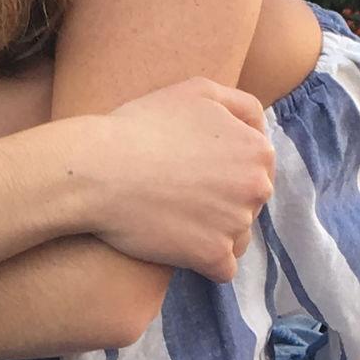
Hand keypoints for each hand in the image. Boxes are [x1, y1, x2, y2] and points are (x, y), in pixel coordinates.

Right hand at [87, 80, 274, 281]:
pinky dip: (204, 262)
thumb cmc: (142, 125)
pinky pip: (222, 269)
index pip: (257, 167)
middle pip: (250, 202)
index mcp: (257, 150)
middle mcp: (257, 188)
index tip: (192, 168)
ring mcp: (237, 224)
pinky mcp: (212, 257)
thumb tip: (261, 131)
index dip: (224, 167)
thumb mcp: (197, 91)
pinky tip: (177, 245)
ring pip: (237, 236)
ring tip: (175, 217)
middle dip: (224, 200)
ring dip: (214, 232)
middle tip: (180, 192)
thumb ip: (241, 106)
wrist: (98, 170)